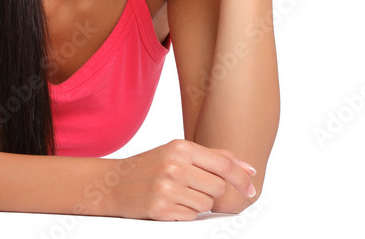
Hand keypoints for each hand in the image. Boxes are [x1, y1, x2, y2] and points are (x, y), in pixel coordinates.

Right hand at [111, 139, 256, 219]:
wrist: (113, 183)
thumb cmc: (150, 167)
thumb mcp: (178, 153)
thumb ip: (214, 158)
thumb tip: (248, 169)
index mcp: (180, 147)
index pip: (223, 164)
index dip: (241, 179)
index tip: (251, 189)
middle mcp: (174, 165)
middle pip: (217, 188)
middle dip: (210, 192)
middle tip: (191, 188)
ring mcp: (166, 187)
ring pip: (206, 205)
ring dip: (196, 204)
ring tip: (177, 194)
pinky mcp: (160, 208)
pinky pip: (190, 217)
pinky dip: (183, 213)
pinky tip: (168, 203)